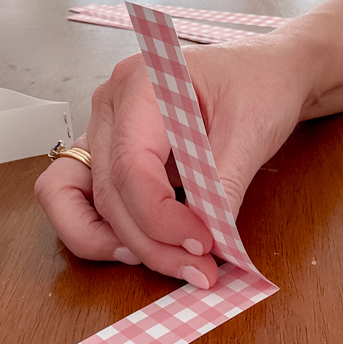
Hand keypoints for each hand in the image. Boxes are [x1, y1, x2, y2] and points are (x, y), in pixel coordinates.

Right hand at [35, 31, 310, 287]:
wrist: (265, 74)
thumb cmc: (258, 87)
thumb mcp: (251, 134)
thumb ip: (223, 188)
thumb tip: (208, 245)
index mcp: (140, 83)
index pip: (131, 167)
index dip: (161, 218)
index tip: (203, 245)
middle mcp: (109, 105)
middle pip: (108, 192)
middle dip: (150, 242)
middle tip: (199, 269)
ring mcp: (102, 130)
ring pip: (77, 200)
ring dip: (116, 242)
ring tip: (169, 261)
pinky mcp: (108, 154)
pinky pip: (80, 198)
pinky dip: (105, 231)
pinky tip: (148, 246)